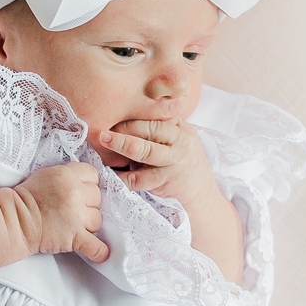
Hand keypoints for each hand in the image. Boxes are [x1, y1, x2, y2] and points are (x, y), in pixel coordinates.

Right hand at [15, 162, 109, 263]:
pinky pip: (95, 246)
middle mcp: (74, 193)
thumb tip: (84, 185)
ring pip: (98, 220)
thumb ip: (67, 177)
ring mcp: (76, 216)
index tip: (82, 191)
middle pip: (98, 198)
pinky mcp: (74, 237)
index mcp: (66, 175)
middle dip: (88, 205)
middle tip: (73, 211)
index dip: (88, 184)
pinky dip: (99, 252)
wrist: (13, 221)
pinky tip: (100, 253)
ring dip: (88, 225)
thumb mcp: (45, 175)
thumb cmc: (24, 201)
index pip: (93, 175)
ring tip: (72, 226)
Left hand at [98, 117, 216, 207]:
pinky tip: (111, 172)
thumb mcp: (179, 140)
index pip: (157, 115)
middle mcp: (180, 142)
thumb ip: (161, 128)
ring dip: (121, 144)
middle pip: (151, 129)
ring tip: (104, 140)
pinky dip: (123, 175)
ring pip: (145, 150)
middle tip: (105, 125)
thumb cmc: (182, 163)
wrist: (201, 194)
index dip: (135, 113)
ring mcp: (174, 162)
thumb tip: (126, 115)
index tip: (115, 111)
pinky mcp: (166, 181)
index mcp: (181, 129)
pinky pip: (140, 178)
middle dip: (125, 126)